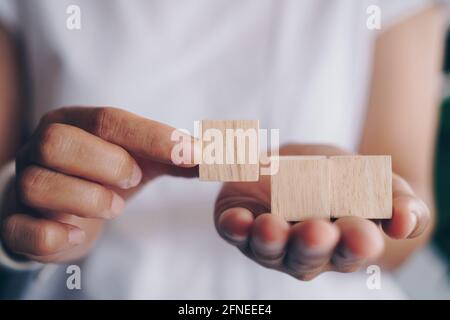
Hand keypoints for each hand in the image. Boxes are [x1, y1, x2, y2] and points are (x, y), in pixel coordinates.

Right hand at [0, 107, 196, 262]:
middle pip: (59, 142)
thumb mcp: (141, 159)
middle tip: (132, 181)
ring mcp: (24, 185)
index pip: (109, 120)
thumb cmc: (105, 176)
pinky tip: (78, 234)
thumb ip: (177, 156)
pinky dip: (54, 234)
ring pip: (39, 183)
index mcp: (73, 123)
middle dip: (106, 163)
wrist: (62, 207)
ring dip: (87, 198)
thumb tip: (219, 156)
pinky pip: (21, 228)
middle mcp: (40, 147)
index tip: (193, 154)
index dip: (152, 137)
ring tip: (113, 206)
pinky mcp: (17, 223)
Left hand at [214, 144, 429, 279]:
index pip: (352, 249)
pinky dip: (234, 226)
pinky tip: (237, 219)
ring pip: (269, 248)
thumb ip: (397, 201)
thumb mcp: (375, 181)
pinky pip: (234, 229)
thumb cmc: (342, 178)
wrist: (301, 162)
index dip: (356, 242)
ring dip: (270, 239)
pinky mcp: (240, 223)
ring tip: (271, 226)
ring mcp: (270, 240)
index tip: (362, 232)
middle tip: (318, 231)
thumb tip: (405, 223)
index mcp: (342, 242)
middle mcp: (305, 249)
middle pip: (308, 255)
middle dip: (312, 244)